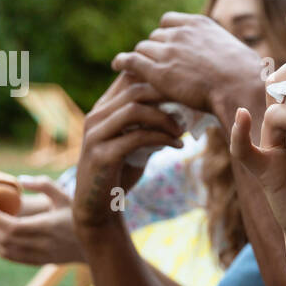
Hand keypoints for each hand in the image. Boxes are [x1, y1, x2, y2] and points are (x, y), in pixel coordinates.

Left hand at [0, 176, 83, 264]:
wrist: (100, 243)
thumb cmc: (82, 215)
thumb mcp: (66, 196)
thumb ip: (44, 184)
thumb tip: (20, 180)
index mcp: (49, 226)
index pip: (12, 226)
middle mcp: (44, 244)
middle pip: (6, 239)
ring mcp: (43, 255)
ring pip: (7, 251)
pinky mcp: (42, 262)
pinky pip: (15, 258)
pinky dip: (1, 249)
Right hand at [73, 74, 180, 231]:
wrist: (97, 206)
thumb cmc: (119, 173)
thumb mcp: (135, 144)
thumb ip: (149, 126)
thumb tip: (181, 113)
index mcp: (102, 109)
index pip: (129, 79)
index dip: (158, 79)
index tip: (184, 91)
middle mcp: (95, 117)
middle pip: (135, 90)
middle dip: (166, 96)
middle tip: (189, 106)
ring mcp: (95, 134)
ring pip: (135, 110)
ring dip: (165, 118)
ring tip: (182, 130)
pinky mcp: (101, 155)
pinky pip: (137, 137)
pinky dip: (162, 138)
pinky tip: (179, 146)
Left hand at [110, 12, 266, 117]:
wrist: (241, 87)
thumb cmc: (247, 77)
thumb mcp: (237, 53)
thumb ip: (224, 52)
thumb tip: (238, 63)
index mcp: (199, 24)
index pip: (169, 22)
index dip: (166, 35)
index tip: (166, 46)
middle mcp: (180, 33)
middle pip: (155, 37)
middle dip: (155, 49)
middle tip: (154, 65)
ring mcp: (168, 50)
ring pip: (144, 49)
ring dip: (143, 59)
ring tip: (137, 70)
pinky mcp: (158, 71)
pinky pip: (132, 60)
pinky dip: (122, 62)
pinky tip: (117, 65)